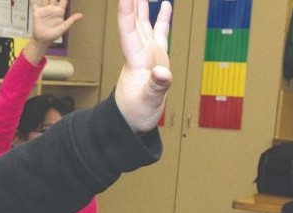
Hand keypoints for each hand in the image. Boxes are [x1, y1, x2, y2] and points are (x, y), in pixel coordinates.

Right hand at [25, 0, 82, 64]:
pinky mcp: (37, 13)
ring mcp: (44, 10)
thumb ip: (71, 20)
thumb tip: (81, 15)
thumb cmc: (54, 35)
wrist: (43, 40)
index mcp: (59, 11)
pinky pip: (34, 5)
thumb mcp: (64, 27)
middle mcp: (52, 9)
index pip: (64, 0)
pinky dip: (32, 0)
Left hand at [114, 0, 171, 133]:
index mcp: (136, 61)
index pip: (128, 32)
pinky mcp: (156, 57)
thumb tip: (163, 73)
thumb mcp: (147, 102)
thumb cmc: (135, 114)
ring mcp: (148, 53)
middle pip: (134, 20)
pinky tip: (166, 4)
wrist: (132, 121)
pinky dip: (162, 18)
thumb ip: (156, 87)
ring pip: (144, 22)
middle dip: (133, 1)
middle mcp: (140, 52)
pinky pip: (160, 32)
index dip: (126, 13)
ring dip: (143, 4)